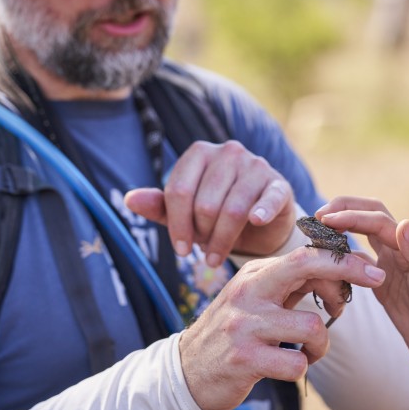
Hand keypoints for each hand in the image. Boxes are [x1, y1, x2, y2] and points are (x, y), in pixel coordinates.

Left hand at [125, 140, 294, 266]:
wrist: (259, 223)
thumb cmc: (215, 214)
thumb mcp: (185, 212)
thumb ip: (159, 206)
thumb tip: (130, 200)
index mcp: (199, 153)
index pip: (179, 190)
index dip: (177, 225)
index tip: (181, 250)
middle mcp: (228, 152)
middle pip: (205, 203)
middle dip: (201, 235)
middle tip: (203, 253)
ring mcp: (256, 165)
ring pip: (233, 209)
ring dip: (222, 240)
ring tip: (217, 257)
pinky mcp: (278, 183)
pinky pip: (268, 199)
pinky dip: (261, 212)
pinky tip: (256, 223)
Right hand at [178, 243, 385, 409]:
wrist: (186, 371)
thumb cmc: (234, 334)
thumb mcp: (257, 300)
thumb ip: (292, 284)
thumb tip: (340, 273)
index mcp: (256, 274)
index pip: (304, 254)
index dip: (343, 258)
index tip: (373, 268)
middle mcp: (249, 291)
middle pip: (307, 267)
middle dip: (348, 271)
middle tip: (378, 281)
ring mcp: (245, 324)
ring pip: (311, 326)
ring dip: (321, 345)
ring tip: (308, 352)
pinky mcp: (244, 358)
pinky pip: (296, 363)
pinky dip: (301, 368)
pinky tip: (287, 368)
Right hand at [316, 197, 408, 370]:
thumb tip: (404, 223)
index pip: (377, 222)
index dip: (351, 216)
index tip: (324, 219)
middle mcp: (400, 252)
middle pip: (370, 218)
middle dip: (345, 209)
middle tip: (317, 215)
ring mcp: (390, 267)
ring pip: (362, 237)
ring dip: (342, 229)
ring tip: (317, 233)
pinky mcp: (382, 284)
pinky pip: (358, 263)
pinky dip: (343, 257)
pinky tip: (328, 262)